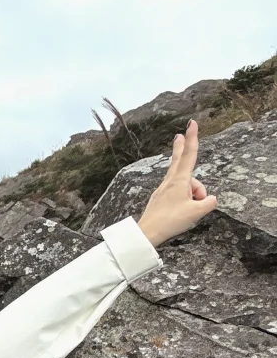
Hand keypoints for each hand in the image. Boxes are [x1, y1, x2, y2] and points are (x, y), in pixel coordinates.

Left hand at [137, 120, 219, 246]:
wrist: (147, 233)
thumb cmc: (170, 221)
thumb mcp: (196, 212)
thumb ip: (208, 203)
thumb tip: (210, 199)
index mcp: (179, 180)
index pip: (189, 154)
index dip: (193, 138)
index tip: (192, 123)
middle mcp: (170, 181)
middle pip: (180, 160)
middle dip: (181, 147)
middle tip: (180, 134)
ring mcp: (164, 189)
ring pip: (185, 184)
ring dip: (194, 193)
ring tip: (192, 210)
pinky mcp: (161, 198)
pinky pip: (178, 192)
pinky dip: (186, 197)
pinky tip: (183, 209)